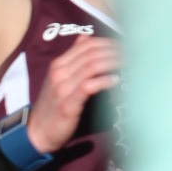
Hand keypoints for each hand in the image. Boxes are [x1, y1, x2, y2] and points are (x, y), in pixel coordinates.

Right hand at [28, 34, 118, 153]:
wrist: (38, 132)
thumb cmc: (53, 106)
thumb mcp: (60, 79)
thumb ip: (72, 59)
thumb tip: (85, 38)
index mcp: (58, 65)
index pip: (86, 45)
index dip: (108, 43)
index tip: (125, 46)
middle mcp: (59, 73)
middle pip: (92, 54)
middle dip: (115, 51)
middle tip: (133, 53)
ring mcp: (62, 88)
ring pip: (92, 66)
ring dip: (113, 63)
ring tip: (128, 64)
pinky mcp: (68, 104)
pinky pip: (89, 86)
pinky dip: (105, 81)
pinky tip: (116, 81)